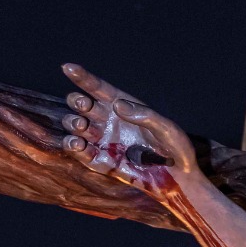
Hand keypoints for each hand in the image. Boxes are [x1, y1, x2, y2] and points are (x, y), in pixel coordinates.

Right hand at [60, 64, 197, 193]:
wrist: (178, 179)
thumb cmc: (175, 149)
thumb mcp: (166, 128)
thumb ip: (144, 116)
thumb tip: (118, 106)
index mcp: (123, 106)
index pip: (98, 88)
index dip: (82, 77)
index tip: (68, 68)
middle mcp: (109, 121)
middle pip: (81, 105)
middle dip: (76, 102)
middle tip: (85, 107)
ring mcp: (104, 141)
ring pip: (75, 127)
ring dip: (72, 123)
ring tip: (82, 127)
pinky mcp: (102, 162)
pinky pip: (81, 153)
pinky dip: (74, 148)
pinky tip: (78, 145)